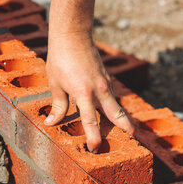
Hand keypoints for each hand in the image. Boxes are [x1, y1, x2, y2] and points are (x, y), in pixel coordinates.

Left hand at [44, 32, 133, 152]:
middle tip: (131, 139)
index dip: (94, 137)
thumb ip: (57, 106)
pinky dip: (114, 106)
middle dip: (124, 128)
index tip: (95, 149)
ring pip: (116, 105)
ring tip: (128, 131)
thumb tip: (51, 123)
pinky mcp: (106, 77)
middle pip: (115, 114)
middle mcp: (99, 90)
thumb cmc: (60, 58)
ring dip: (122, 118)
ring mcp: (105, 83)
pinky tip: (114, 112)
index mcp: (83, 94)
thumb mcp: (55, 83)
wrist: (73, 34)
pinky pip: (112, 96)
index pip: (90, 121)